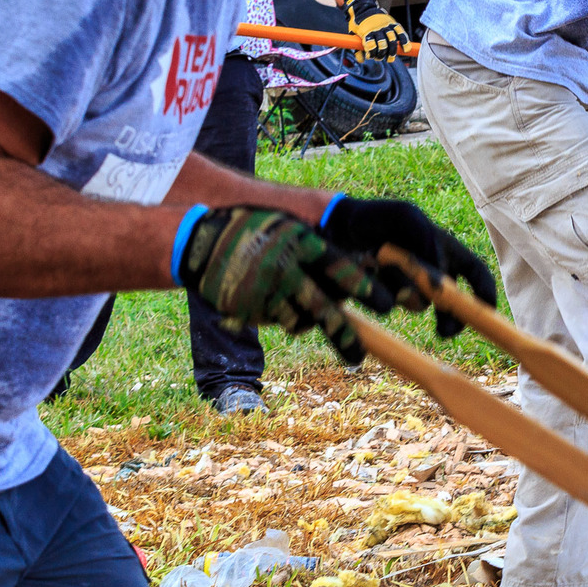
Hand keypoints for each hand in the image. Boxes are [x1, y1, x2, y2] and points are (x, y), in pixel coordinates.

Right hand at [174, 207, 393, 364]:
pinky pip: (280, 322)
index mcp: (300, 243)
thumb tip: (362, 267)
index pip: (339, 268)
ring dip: (310, 323)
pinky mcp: (251, 310)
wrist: (202, 242)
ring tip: (308, 319)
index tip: (385, 306)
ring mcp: (266, 292)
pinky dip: (287, 319)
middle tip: (360, 357)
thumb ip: (318, 248)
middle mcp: (285, 270)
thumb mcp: (289, 229)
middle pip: (322, 309)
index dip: (364, 288)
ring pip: (300, 322)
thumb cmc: (258, 232)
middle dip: (345, 336)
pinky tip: (277, 304)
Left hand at [319, 195, 497, 338]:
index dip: (485, 294)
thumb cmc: (376, 217)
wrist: (337, 228)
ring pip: (418, 302)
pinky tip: (372, 275)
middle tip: (444, 332)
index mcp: (445, 251)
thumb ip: (426, 240)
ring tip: (383, 265)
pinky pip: (391, 305)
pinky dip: (383, 292)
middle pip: (451, 302)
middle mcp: (430, 273)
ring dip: (405, 289)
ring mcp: (408, 287)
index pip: (476, 275)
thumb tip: (439, 280)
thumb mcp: (405, 217)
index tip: (486, 313)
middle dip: (451, 319)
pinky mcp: (385, 297)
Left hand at [342, 0, 408, 59]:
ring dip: (392, 51)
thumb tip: (361, 60)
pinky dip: (405, 42)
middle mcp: (378, 29)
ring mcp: (386, 26)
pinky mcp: (393, 24)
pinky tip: (405, 49)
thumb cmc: (359, 24)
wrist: (364, 8)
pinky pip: (401, 33)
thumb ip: (357, 48)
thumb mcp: (354, 34)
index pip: (371, 45)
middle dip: (382, 54)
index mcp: (367, 32)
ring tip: (391, 57)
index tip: (370, 56)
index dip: (372, 53)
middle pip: (383, 44)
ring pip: (392, 40)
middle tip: (381, 58)